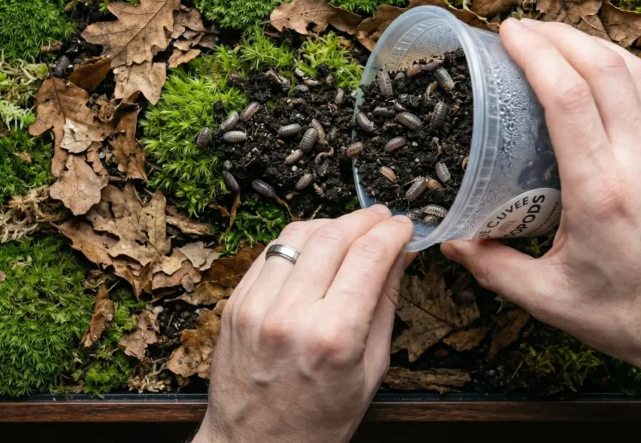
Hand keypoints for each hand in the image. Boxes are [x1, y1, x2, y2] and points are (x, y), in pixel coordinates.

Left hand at [193, 206, 413, 442]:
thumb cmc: (318, 421)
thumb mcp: (370, 371)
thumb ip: (385, 304)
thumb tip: (401, 255)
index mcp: (333, 337)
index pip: (370, 255)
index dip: (394, 231)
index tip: (405, 227)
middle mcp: (291, 315)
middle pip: (334, 235)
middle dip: (366, 219)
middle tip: (383, 219)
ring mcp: (256, 306)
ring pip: (297, 235)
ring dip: (331, 223)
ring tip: (351, 230)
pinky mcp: (235, 303)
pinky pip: (270, 252)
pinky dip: (298, 242)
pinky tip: (316, 249)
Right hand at [441, 19, 640, 379]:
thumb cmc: (632, 317)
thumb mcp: (549, 299)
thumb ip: (493, 267)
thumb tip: (451, 241)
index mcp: (602, 192)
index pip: (568, 98)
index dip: (536, 53)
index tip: (508, 34)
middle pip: (603, 68)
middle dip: (559, 35)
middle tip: (522, 27)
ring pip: (636, 72)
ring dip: (593, 43)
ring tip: (556, 37)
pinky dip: (622, 67)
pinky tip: (599, 69)